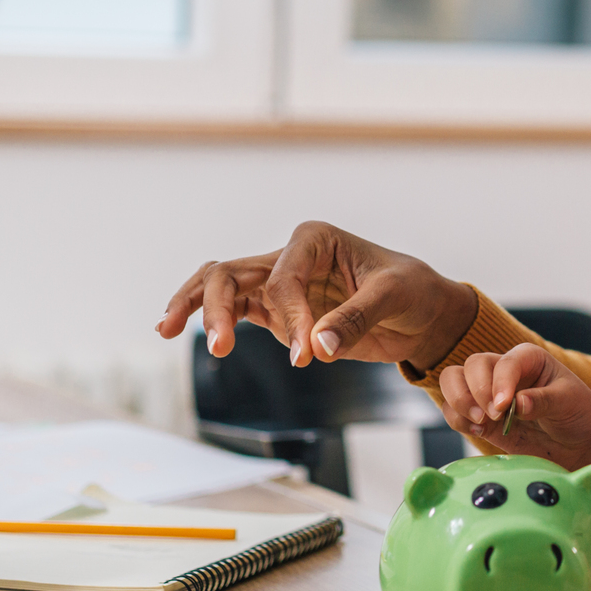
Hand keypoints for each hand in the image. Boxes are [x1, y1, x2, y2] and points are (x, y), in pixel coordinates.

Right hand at [154, 221, 476, 369]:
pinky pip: (233, 311)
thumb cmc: (413, 291)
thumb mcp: (394, 296)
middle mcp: (290, 256)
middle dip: (216, 307)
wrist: (423, 313)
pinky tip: (176, 330)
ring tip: (167, 330)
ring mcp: (279, 284)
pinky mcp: (278, 312)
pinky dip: (206, 319)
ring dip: (196, 308)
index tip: (309, 351)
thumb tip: (319, 346)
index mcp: (315, 239)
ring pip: (220, 287)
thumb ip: (355, 318)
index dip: (290, 315)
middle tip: (219, 346)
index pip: (282, 277)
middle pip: (231, 273)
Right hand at [440, 343, 590, 494]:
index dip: (500, 383)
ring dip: (460, 402)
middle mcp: (504, 370)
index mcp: (528, 358)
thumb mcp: (568, 402)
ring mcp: (489, 393)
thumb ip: (543, 400)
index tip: (503, 407)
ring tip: (482, 423)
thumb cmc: (578, 413)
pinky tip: (479, 431)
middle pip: (471, 366)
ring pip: (453, 381)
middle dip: (476, 391)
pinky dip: (457, 419)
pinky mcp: (480, 417)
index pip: (504, 362)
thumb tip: (517, 403)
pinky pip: (453, 411)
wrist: (578, 444)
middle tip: (494, 416)